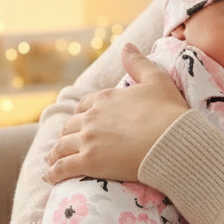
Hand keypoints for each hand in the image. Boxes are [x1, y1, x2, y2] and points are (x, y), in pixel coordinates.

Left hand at [44, 42, 187, 184]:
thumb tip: (127, 45)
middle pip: (70, 126)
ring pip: (61, 146)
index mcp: (104, 98)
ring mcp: (88, 140)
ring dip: (55, 154)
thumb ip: (139, 63)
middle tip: (64, 145)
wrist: (174, 141)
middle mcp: (91, 117)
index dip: (81, 115)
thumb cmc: (169, 112)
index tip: (80, 123)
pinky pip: (63, 167)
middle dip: (66, 135)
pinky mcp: (89, 162)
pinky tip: (49, 178)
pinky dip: (53, 173)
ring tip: (52, 161)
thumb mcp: (157, 80)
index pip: (84, 106)